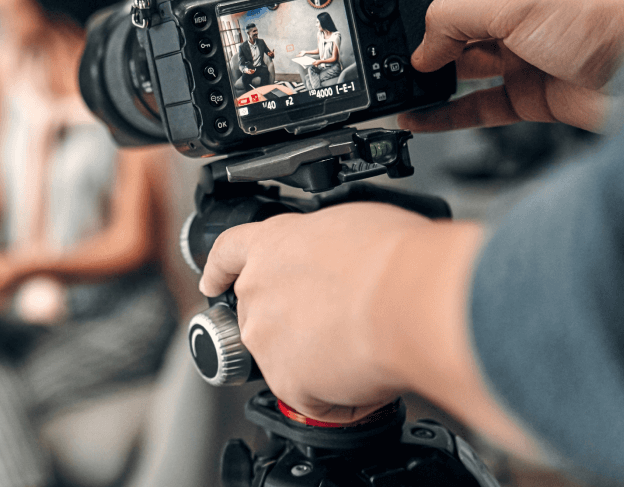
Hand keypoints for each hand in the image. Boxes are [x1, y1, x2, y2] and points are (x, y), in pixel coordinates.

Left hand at [198, 203, 454, 423]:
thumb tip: (338, 260)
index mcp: (271, 243)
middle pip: (261, 316)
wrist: (410, 299)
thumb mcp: (351, 224)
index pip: (228, 255)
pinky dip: (340, 399)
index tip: (213, 282)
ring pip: (284, 359)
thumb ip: (324, 247)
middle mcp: (257, 289)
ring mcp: (264, 336)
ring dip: (316, 362)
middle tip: (341, 324)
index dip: (220, 271)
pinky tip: (367, 377)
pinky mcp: (285, 380)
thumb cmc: (395, 257)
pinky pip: (311, 398)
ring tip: (364, 347)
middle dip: (293, 325)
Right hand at [403, 0, 623, 132]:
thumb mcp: (515, 0)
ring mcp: (524, 56)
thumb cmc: (609, 17)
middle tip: (389, 58)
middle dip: (420, 42)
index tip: (384, 11)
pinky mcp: (529, 97)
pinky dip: (445, 116)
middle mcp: (519, 13)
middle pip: (453, 27)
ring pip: (462, 70)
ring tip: (397, 90)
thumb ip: (454, 17)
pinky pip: (476, 108)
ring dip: (429, 81)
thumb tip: (419, 47)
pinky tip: (419, 119)